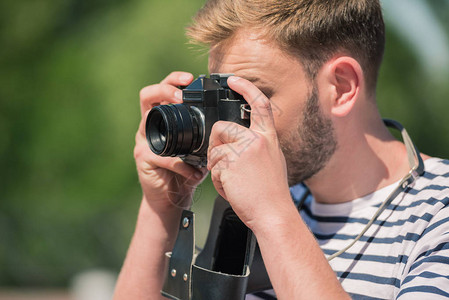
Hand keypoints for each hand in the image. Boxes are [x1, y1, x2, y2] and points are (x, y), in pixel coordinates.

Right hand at [135, 72, 206, 212]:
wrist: (171, 199)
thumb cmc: (186, 171)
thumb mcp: (199, 149)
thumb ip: (207, 134)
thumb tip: (230, 121)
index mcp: (163, 119)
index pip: (163, 90)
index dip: (173, 80)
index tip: (190, 79)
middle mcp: (150, 127)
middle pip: (147, 96)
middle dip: (164, 90)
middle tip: (182, 95)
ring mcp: (144, 142)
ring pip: (148, 122)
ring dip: (170, 122)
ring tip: (187, 129)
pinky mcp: (143, 160)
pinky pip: (162, 157)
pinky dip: (180, 164)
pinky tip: (193, 172)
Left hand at [207, 76, 290, 229]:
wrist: (274, 214)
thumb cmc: (271, 193)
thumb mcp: (272, 161)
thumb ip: (256, 146)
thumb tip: (234, 140)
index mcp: (268, 138)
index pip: (259, 103)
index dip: (245, 87)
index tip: (233, 79)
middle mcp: (257, 140)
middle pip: (222, 128)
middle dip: (216, 145)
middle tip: (224, 163)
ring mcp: (244, 151)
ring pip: (214, 149)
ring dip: (217, 166)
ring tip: (233, 180)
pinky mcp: (231, 164)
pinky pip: (213, 167)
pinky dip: (218, 180)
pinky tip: (232, 188)